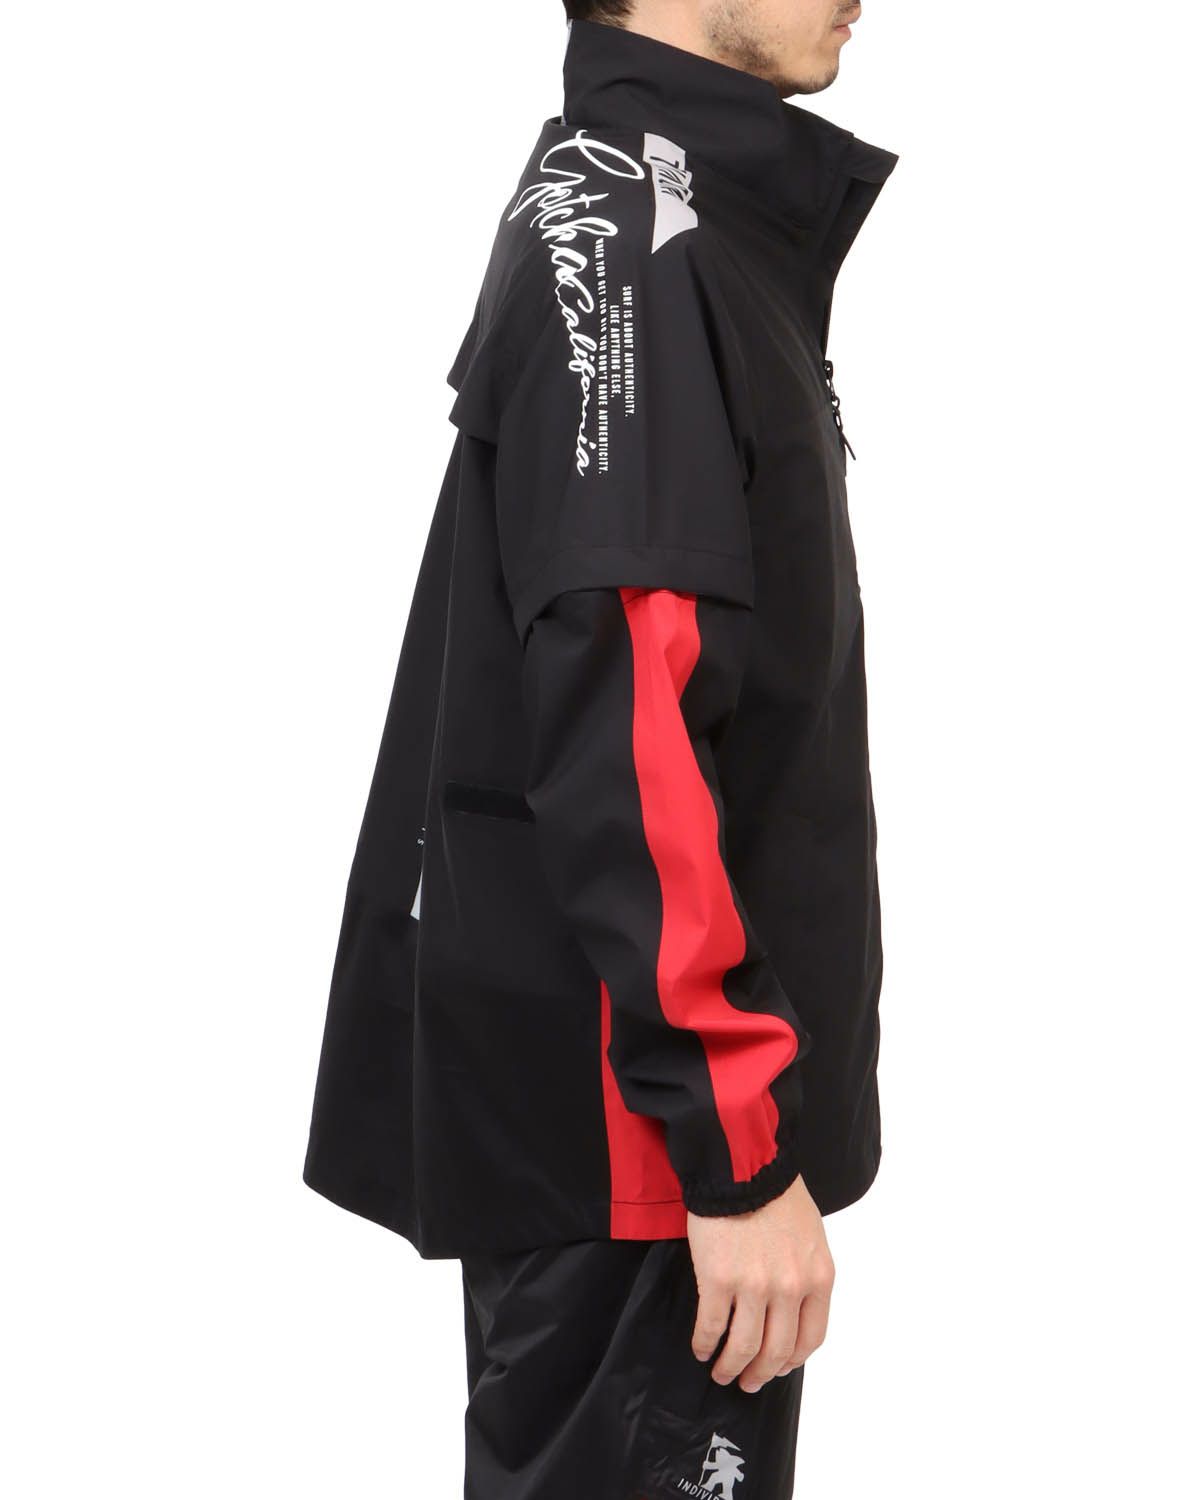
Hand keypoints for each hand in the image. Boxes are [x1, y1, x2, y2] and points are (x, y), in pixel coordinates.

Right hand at [687, 1171, 834, 1393]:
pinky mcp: (717, 1279)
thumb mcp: (809, 1234)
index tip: (779, 1366)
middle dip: (760, 1374)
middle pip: (777, 1351)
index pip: (810, 1338)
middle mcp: (790, 1288)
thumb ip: (804, 1272)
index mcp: (817, 1277)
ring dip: (730, 1367)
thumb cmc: (774, 1191)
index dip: (792, 1360)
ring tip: (720, 1372)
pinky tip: (700, 1347)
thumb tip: (791, 1308)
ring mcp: (754, 1286)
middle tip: (747, 1381)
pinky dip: (704, 1344)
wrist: (741, 1164)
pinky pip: (710, 1326)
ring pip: (744, 1347)